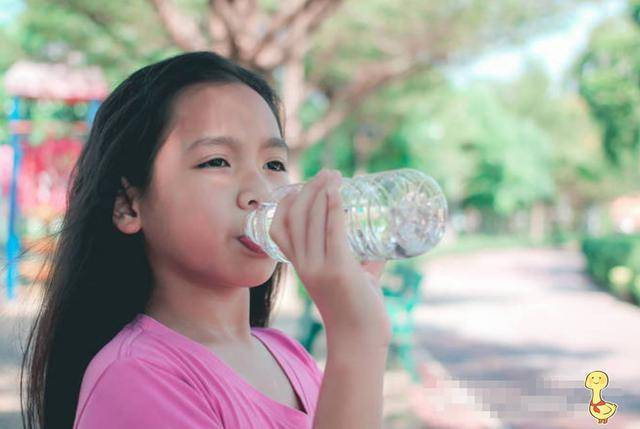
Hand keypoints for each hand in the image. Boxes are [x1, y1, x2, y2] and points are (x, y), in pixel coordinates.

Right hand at [269, 168, 391, 345]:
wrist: (361, 341)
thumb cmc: (359, 312)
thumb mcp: (356, 280)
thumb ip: (366, 263)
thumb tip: (383, 247)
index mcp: (300, 267)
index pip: (279, 228)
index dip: (286, 203)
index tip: (302, 185)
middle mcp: (303, 265)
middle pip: (296, 216)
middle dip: (309, 188)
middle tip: (329, 174)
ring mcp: (319, 267)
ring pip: (310, 219)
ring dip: (321, 191)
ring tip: (333, 175)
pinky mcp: (338, 269)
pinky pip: (331, 230)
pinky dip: (333, 206)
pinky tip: (338, 190)